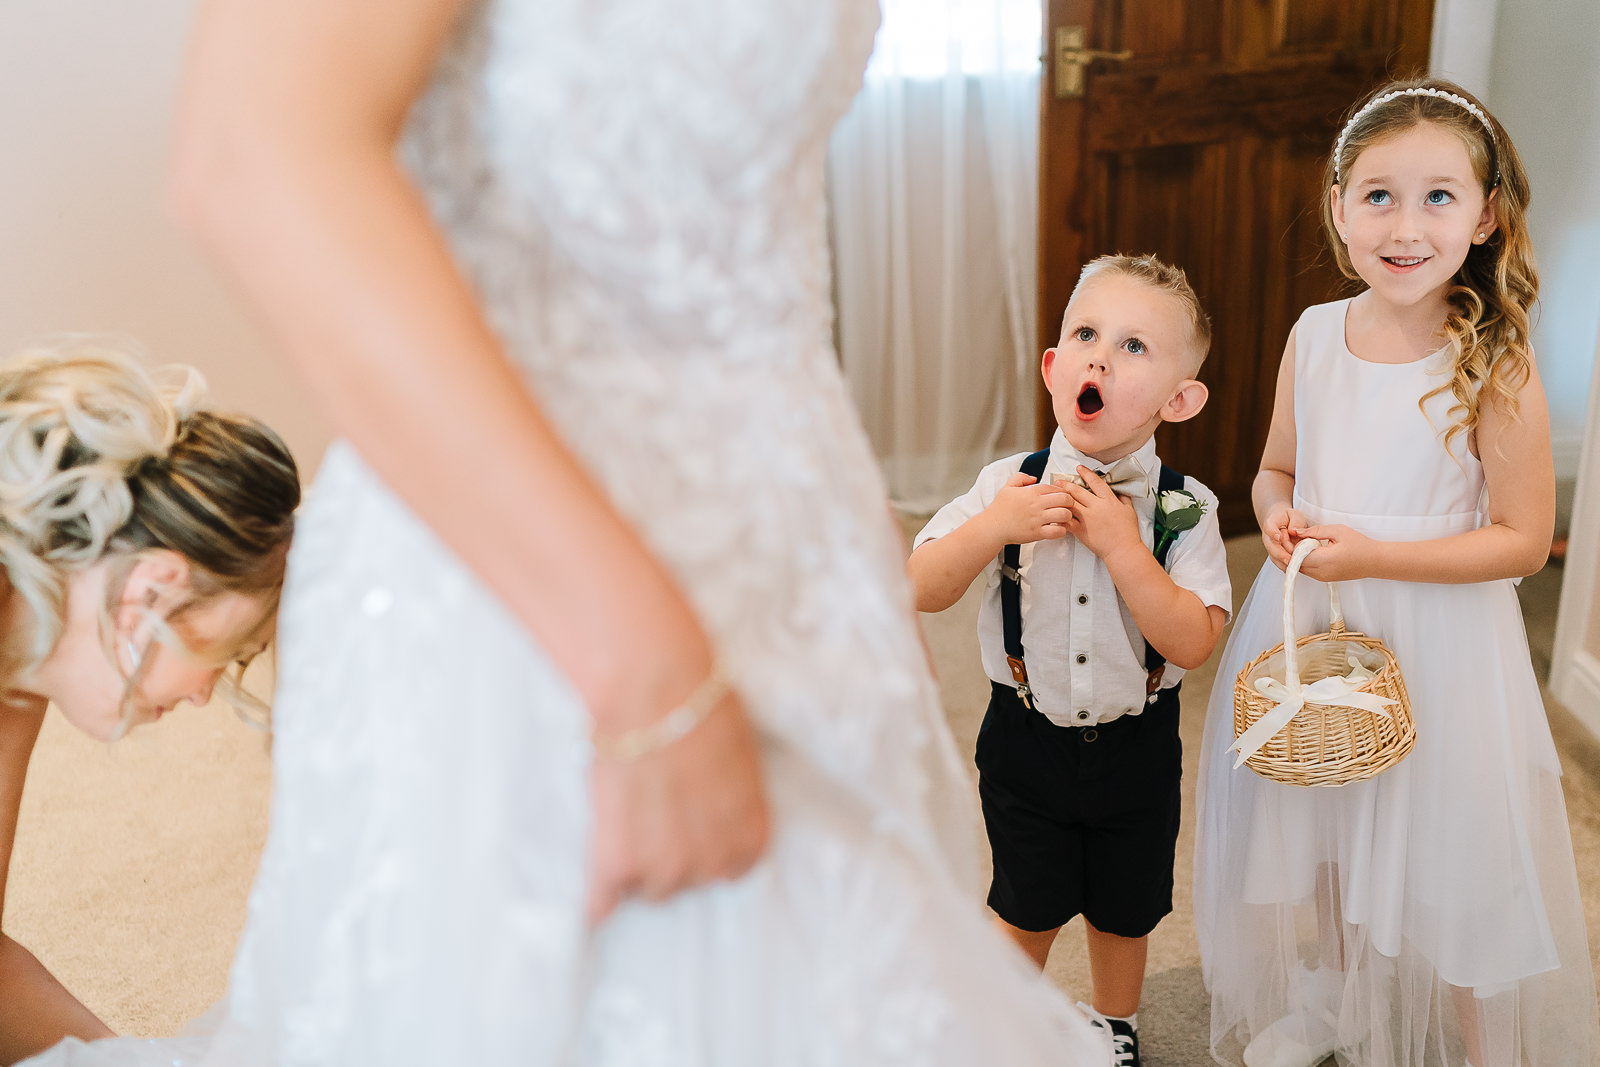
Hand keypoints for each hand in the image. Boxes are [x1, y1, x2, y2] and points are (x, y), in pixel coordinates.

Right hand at [586, 691, 769, 923]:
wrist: (654, 693)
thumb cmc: (700, 709)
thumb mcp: (739, 756)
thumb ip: (730, 797)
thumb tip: (715, 802)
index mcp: (748, 836)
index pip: (730, 869)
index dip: (706, 850)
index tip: (690, 833)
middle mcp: (711, 862)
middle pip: (687, 880)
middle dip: (670, 855)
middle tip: (651, 818)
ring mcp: (664, 867)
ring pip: (647, 888)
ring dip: (636, 866)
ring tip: (623, 826)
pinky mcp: (618, 863)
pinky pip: (602, 899)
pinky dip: (597, 900)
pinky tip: (594, 903)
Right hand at [981, 471, 1071, 545]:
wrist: (992, 526)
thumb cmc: (999, 508)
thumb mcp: (1007, 487)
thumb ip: (1020, 477)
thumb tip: (1033, 478)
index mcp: (1031, 492)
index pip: (1056, 487)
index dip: (1061, 491)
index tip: (1059, 496)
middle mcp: (1036, 504)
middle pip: (1065, 499)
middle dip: (1069, 502)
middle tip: (1066, 506)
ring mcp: (1037, 519)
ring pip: (1064, 514)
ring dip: (1067, 516)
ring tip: (1062, 518)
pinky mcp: (1037, 533)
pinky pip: (1058, 531)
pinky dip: (1061, 530)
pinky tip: (1056, 529)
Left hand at [1058, 466, 1141, 561]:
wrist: (1122, 550)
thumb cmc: (1128, 532)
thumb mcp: (1130, 511)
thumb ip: (1124, 498)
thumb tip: (1120, 490)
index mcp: (1109, 501)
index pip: (1096, 482)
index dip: (1086, 473)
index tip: (1079, 468)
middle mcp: (1097, 507)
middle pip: (1078, 491)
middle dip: (1067, 484)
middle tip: (1059, 480)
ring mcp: (1087, 519)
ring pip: (1070, 503)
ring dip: (1061, 497)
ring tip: (1054, 493)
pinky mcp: (1081, 530)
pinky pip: (1067, 521)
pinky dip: (1060, 516)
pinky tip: (1054, 512)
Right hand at [1261, 505, 1308, 570]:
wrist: (1280, 522)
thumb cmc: (1288, 518)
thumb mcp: (1294, 514)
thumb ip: (1296, 521)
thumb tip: (1294, 531)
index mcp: (1270, 523)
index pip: (1269, 528)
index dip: (1273, 532)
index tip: (1278, 537)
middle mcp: (1268, 537)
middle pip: (1271, 546)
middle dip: (1280, 554)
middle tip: (1288, 559)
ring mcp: (1270, 548)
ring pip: (1274, 557)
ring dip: (1283, 563)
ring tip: (1292, 568)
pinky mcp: (1275, 556)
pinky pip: (1279, 563)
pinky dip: (1285, 567)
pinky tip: (1293, 570)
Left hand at [1293, 523, 1378, 581]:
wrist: (1375, 561)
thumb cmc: (1360, 545)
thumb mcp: (1338, 531)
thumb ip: (1315, 531)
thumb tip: (1296, 531)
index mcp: (1325, 559)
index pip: (1297, 555)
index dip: (1292, 545)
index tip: (1296, 535)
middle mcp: (1322, 572)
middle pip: (1296, 563)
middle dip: (1293, 551)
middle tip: (1299, 538)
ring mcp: (1323, 578)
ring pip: (1300, 568)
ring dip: (1299, 557)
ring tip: (1307, 544)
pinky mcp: (1325, 579)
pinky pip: (1308, 571)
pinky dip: (1306, 562)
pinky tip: (1313, 552)